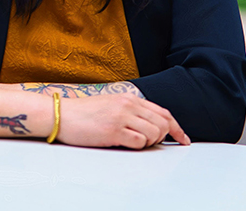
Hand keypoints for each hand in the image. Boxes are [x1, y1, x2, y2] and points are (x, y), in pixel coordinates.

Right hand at [57, 94, 190, 148]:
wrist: (62, 115)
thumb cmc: (84, 113)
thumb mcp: (111, 105)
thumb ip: (130, 110)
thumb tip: (151, 125)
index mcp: (128, 97)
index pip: (162, 112)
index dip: (176, 127)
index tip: (183, 139)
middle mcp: (127, 105)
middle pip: (163, 123)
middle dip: (164, 137)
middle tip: (151, 143)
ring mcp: (121, 117)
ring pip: (154, 134)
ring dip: (149, 143)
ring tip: (133, 142)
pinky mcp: (113, 131)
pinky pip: (139, 142)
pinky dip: (137, 147)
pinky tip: (125, 144)